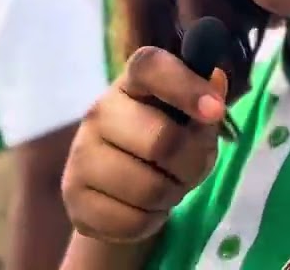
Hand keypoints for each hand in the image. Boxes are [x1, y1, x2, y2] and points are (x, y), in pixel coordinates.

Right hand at [61, 46, 227, 244]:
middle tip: (189, 168)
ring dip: (171, 195)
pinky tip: (144, 208)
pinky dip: (150, 221)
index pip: (151, 67)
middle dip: (190, 163)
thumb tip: (216, 81)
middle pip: (161, 140)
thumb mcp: (195, 123)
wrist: (121, 191)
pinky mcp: (73, 196)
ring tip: (166, 187)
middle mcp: (100, 111)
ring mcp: (80, 154)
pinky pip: (131, 220)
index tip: (215, 110)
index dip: (185, 86)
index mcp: (133, 82)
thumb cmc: (168, 143)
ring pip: (148, 187)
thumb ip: (207, 104)